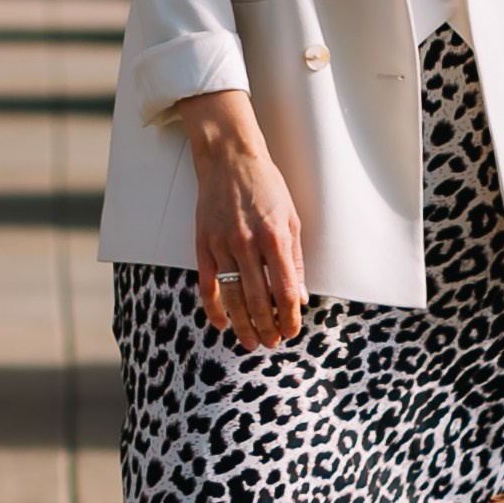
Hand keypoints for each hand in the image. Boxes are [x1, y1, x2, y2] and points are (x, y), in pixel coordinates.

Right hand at [180, 90, 308, 348]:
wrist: (229, 159)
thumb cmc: (266, 186)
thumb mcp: (292, 218)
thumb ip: (295, 259)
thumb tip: (300, 296)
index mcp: (274, 238)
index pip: (285, 289)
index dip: (290, 316)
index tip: (293, 330)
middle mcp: (247, 244)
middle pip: (258, 300)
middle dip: (268, 327)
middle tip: (273, 343)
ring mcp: (222, 245)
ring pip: (232, 298)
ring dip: (243, 325)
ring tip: (251, 342)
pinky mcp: (203, 245)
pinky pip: (207, 285)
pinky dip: (213, 308)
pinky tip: (222, 324)